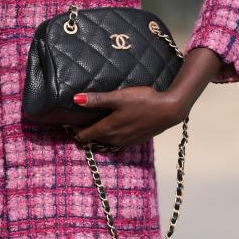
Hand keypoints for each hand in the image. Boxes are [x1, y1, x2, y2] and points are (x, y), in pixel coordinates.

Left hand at [71, 85, 186, 150]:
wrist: (169, 110)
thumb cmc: (144, 101)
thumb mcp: (119, 97)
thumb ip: (97, 99)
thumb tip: (75, 99)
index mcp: (109, 128)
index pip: (87, 134)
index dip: (77, 132)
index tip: (69, 129)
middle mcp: (116, 138)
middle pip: (96, 139)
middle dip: (87, 135)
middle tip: (78, 129)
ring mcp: (127, 141)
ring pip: (108, 141)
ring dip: (100, 137)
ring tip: (94, 130)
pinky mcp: (137, 140)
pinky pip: (118, 141)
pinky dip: (111, 137)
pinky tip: (114, 131)